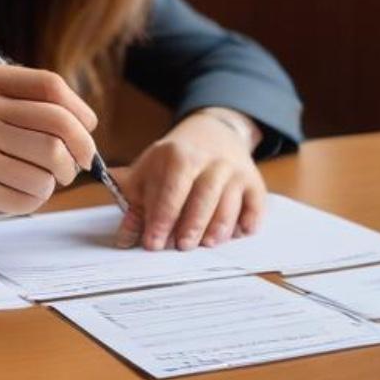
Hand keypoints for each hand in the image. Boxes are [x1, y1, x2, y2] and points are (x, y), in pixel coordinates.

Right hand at [0, 64, 96, 227]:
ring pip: (49, 166)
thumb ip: (22, 104)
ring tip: (39, 181)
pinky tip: (15, 195)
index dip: (78, 109)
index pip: (49, 85)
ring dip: (55, 180)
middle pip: (57, 126)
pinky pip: (29, 195)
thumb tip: (85, 125)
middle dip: (80, 150)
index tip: (87, 128)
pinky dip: (34, 200)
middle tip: (77, 165)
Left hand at [114, 108, 265, 250]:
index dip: (161, 218)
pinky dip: (249, 220)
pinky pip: (255, 204)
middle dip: (191, 224)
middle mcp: (210, 160)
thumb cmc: (175, 160)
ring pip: (230, 202)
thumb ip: (135, 205)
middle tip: (181, 246)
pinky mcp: (253, 182)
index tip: (152, 243)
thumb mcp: (149, 172)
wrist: (212, 132)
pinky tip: (239, 234)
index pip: (171, 190)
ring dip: (219, 226)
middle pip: (203, 196)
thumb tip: (123, 239)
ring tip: (207, 244)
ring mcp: (235, 170)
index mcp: (179, 155)